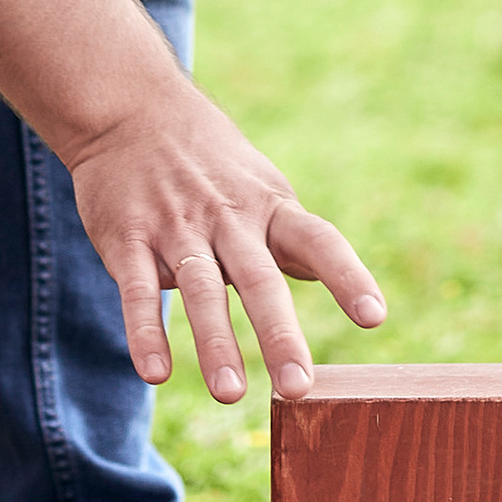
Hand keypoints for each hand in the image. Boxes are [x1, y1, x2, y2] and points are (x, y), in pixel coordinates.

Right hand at [66, 81, 385, 401]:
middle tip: (298, 388)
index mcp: (269, 207)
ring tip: (231, 393)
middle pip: (259, 278)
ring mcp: (176, 227)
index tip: (374, 318)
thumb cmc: (208, 160)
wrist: (129, 108)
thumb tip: (329, 277)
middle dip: (279, 334)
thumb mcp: (260, 187)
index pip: (318, 240)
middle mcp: (227, 218)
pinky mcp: (128, 238)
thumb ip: (289, 238)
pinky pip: (137, 290)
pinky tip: (155, 373)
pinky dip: (145, 331)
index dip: (347, 277)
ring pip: (200, 289)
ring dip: (215, 342)